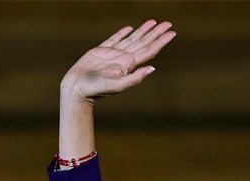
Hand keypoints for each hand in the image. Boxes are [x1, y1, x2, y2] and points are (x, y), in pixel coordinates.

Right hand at [61, 20, 175, 103]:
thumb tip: (153, 68)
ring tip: (153, 22)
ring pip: (132, 39)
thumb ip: (135, 78)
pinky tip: (130, 28)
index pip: (149, 50)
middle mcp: (123, 59)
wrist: (77, 88)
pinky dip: (123, 33)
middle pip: (144, 42)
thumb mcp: (117, 85)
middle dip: (156, 33)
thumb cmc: (96, 89)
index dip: (161, 41)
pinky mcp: (101, 51)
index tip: (172, 33)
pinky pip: (115, 39)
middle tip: (168, 23)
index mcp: (129, 65)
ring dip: (143, 31)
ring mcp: (113, 54)